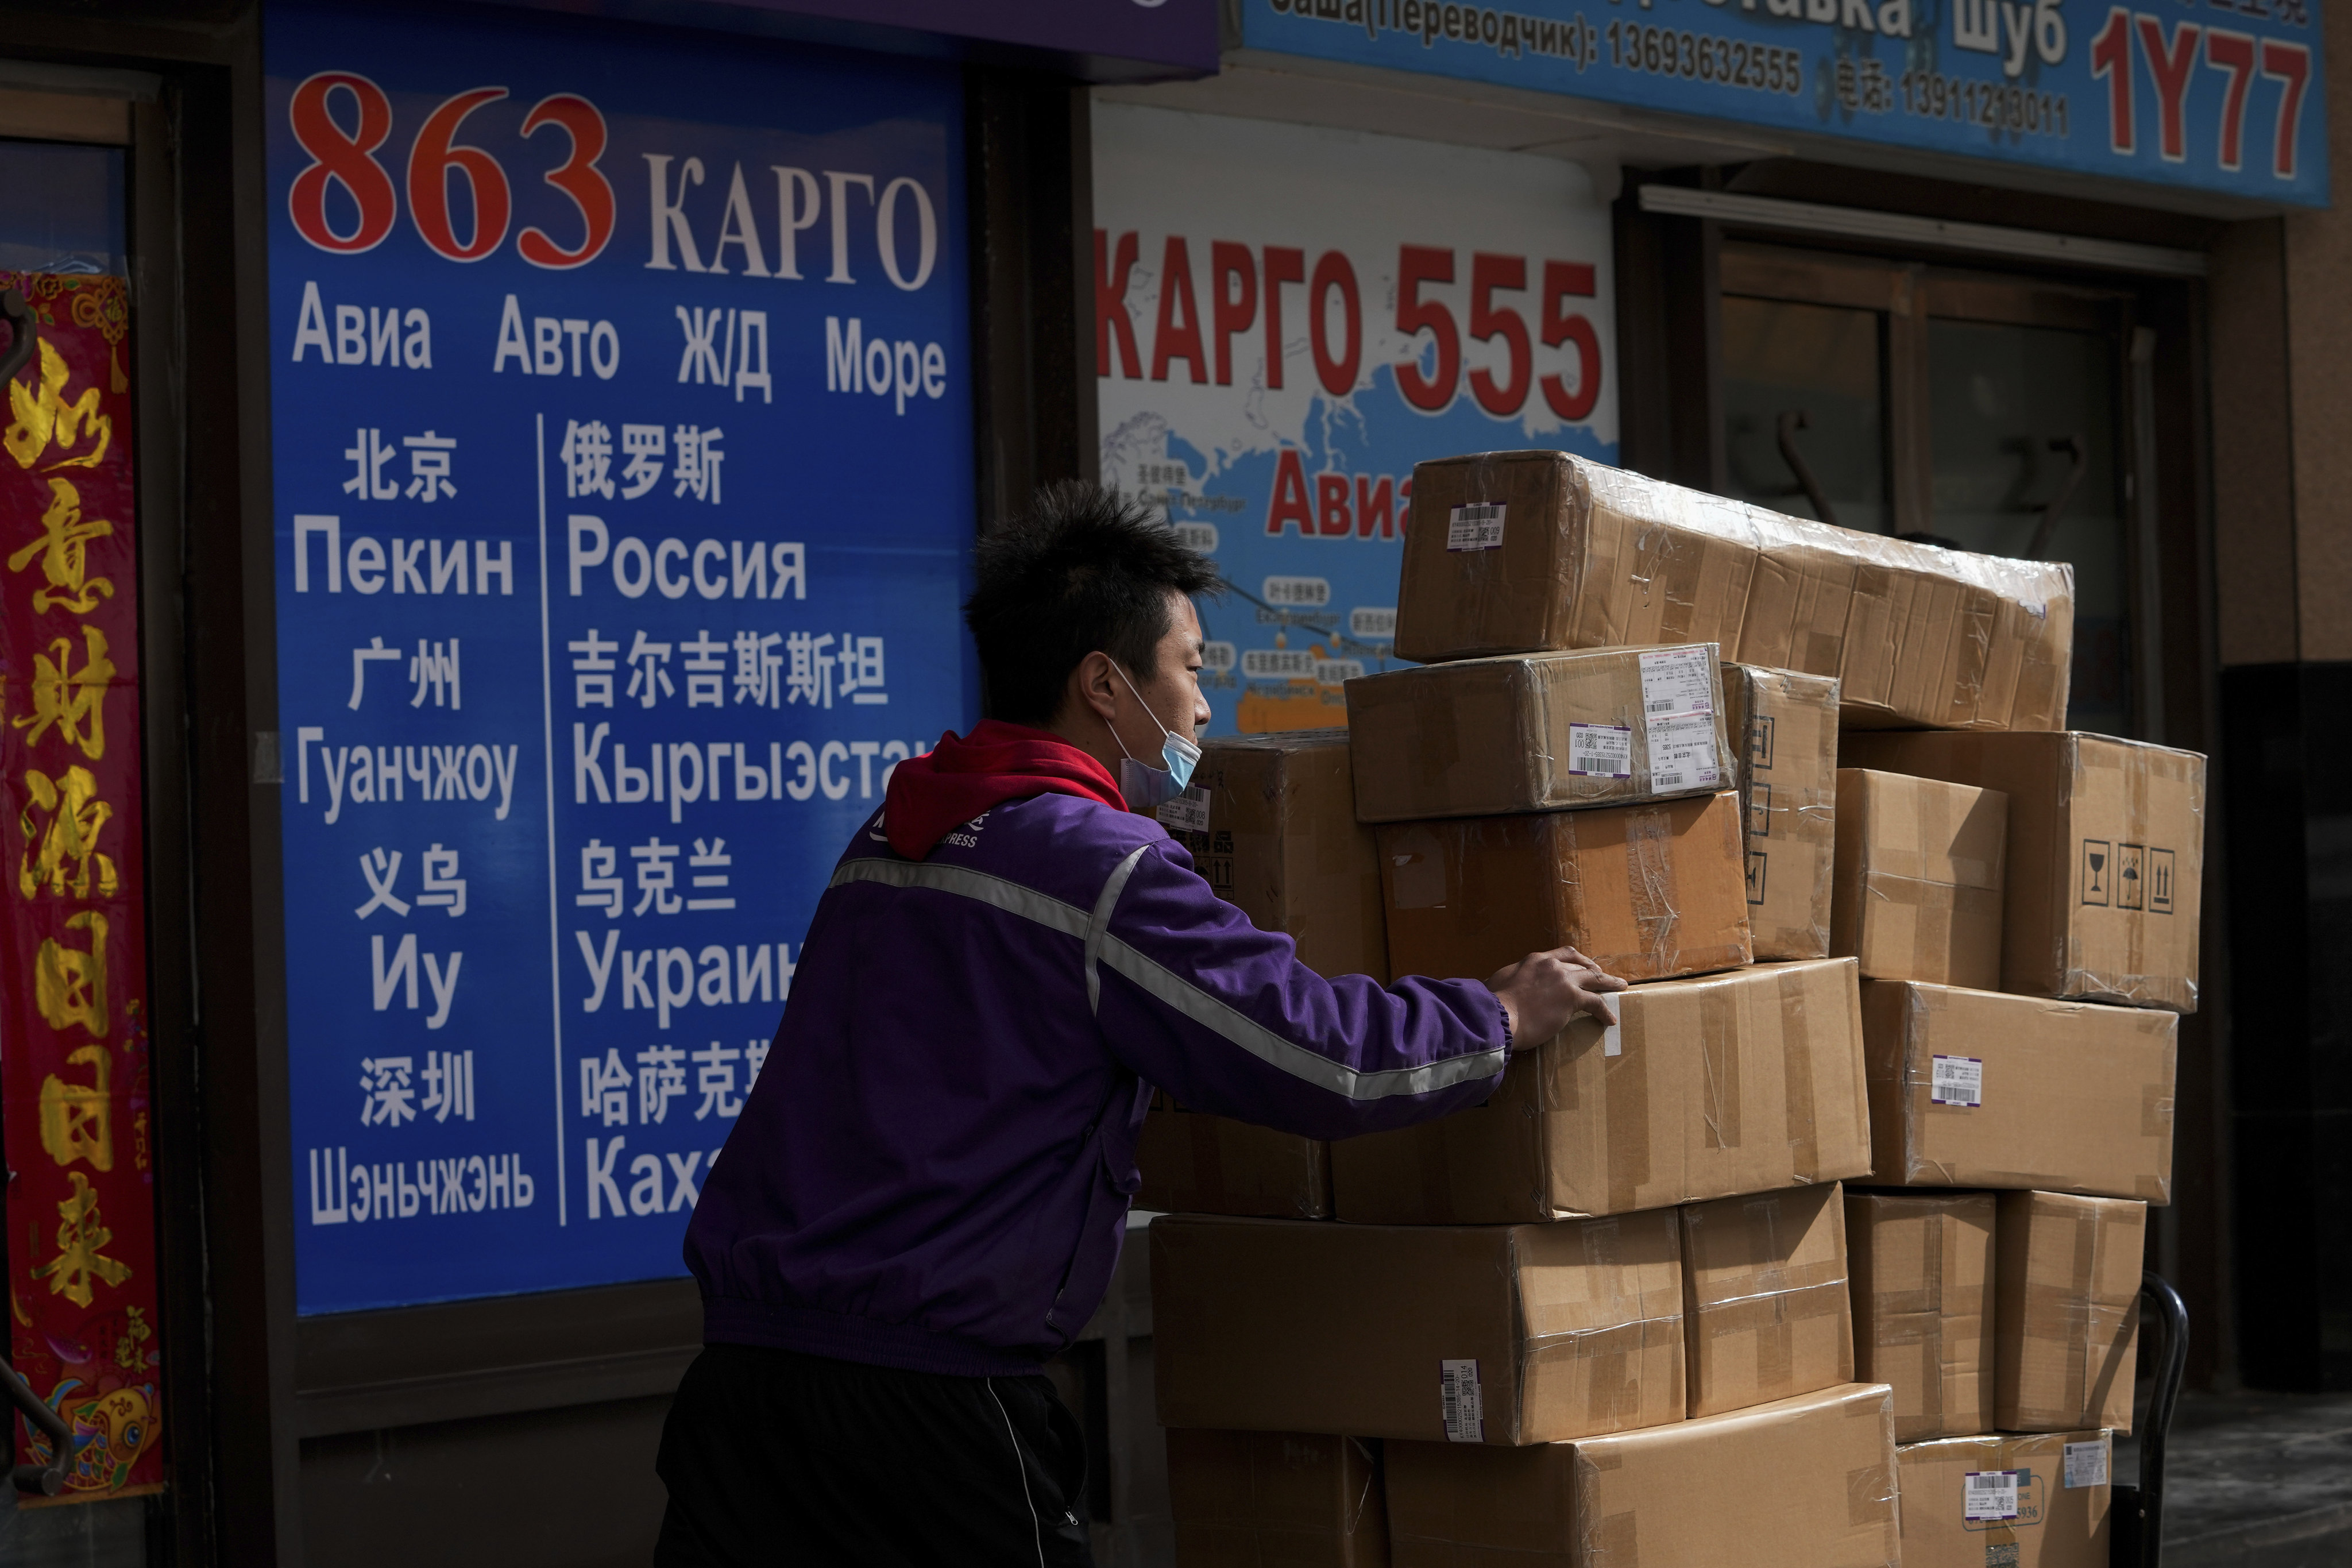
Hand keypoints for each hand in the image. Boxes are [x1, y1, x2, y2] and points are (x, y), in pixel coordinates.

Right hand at [1484, 946, 1628, 1051]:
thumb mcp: (1499, 981)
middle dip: (1593, 969)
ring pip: (1595, 979)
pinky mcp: (1572, 998)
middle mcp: (1552, 965)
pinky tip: (1609, 1019)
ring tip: (1620, 986)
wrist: (1498, 1015)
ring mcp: (1564, 980)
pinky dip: (1604, 1010)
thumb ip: (1509, 980)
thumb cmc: (1493, 1002)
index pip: (1561, 955)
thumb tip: (1501, 985)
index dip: (1575, 960)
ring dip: (1609, 983)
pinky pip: (1596, 1003)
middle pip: (1580, 964)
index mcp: (1535, 960)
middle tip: (1602, 976)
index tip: (1581, 965)